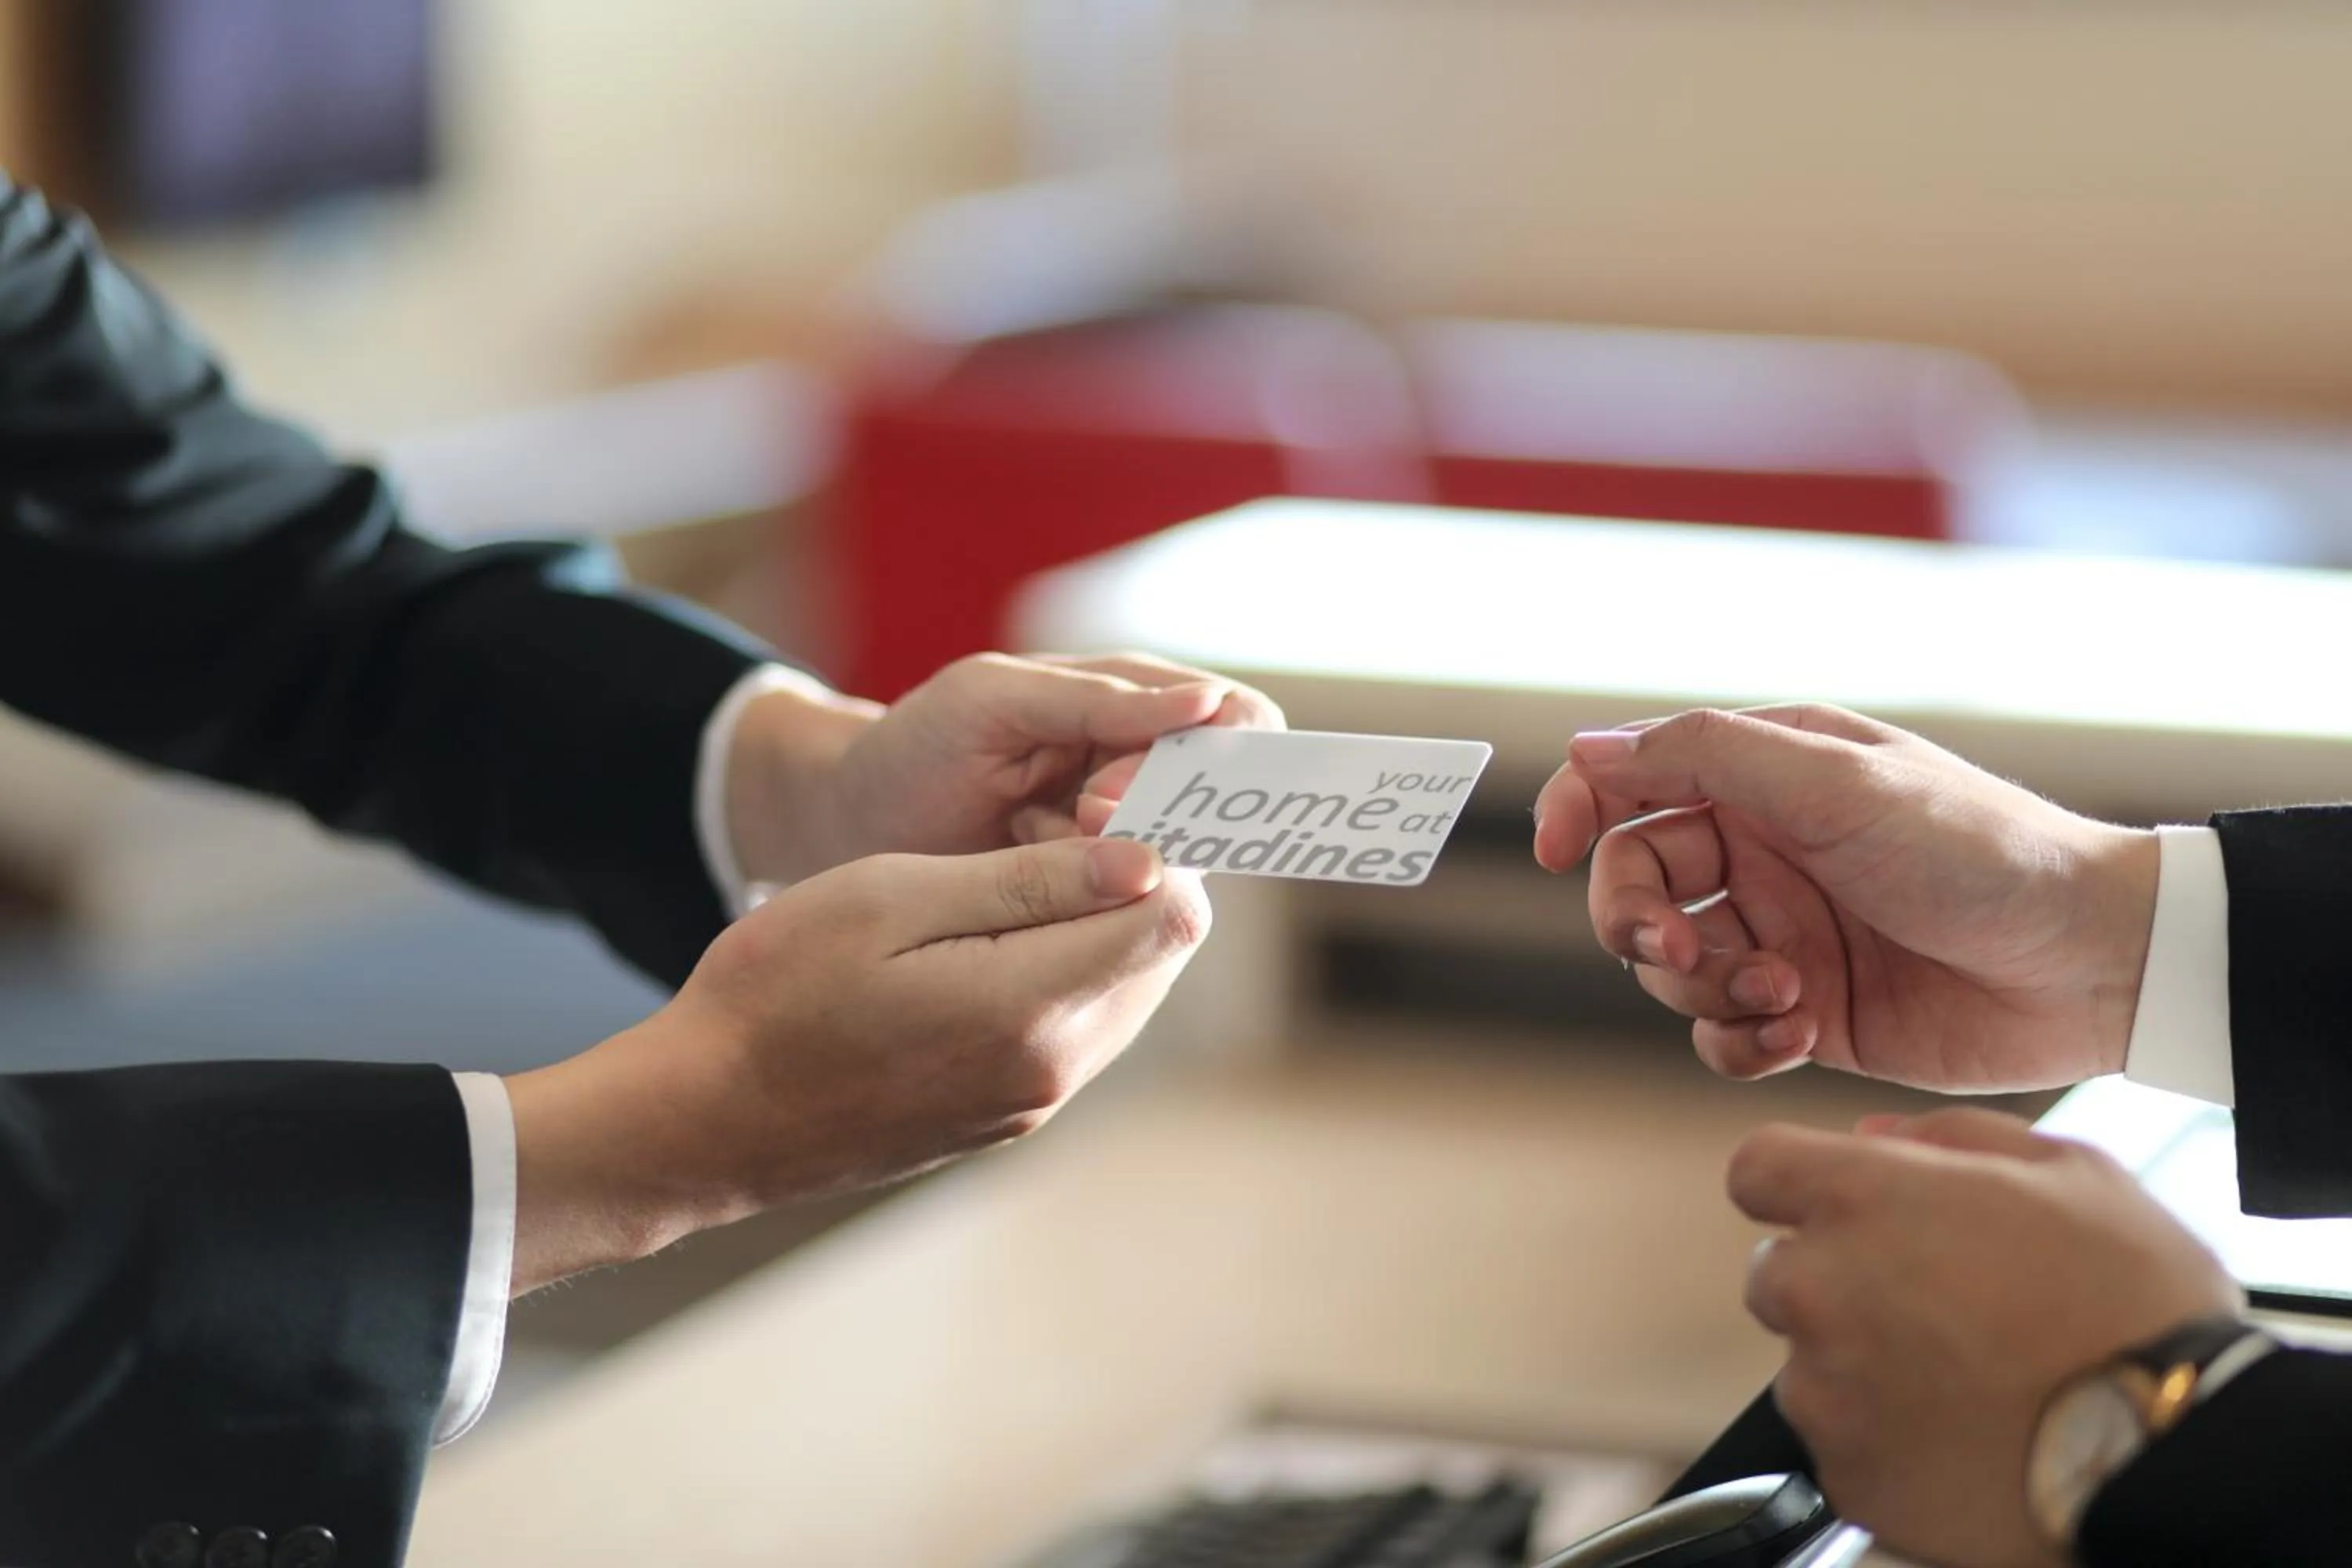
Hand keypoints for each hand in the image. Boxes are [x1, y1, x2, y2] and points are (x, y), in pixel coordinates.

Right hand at [503, 834, 1206, 1290]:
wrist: (706, 1116)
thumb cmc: (779, 989)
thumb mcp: (894, 899)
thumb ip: (1030, 881)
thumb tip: (1147, 860)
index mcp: (1031, 1006)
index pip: (1174, 916)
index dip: (1159, 843)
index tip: (1100, 796)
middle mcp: (1053, 1067)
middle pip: (1161, 955)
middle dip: (1134, 883)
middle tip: (1057, 823)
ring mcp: (1032, 1102)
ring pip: (1124, 992)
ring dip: (1096, 928)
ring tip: (1013, 879)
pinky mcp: (1007, 1116)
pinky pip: (1077, 1031)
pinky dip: (1061, 974)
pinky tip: (990, 940)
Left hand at [729, 653, 1284, 885]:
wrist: (849, 829)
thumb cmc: (916, 747)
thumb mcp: (993, 699)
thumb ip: (1097, 699)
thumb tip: (1209, 704)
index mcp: (1134, 701)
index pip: (1237, 718)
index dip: (1222, 750)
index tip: (1167, 776)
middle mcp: (1143, 770)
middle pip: (1213, 796)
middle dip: (1158, 806)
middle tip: (1085, 810)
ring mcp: (1123, 840)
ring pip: (1176, 859)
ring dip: (1117, 854)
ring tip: (1036, 831)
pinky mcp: (1095, 900)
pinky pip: (1132, 910)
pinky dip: (1086, 894)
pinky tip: (1026, 869)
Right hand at [1532, 705, 2159, 1091]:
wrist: (2089, 965)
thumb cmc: (1979, 851)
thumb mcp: (1837, 782)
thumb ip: (1705, 757)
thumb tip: (1588, 750)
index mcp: (1766, 778)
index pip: (1632, 783)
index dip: (1578, 811)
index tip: (1553, 853)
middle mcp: (1763, 853)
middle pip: (1634, 883)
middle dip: (1636, 921)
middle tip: (1677, 948)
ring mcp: (1782, 934)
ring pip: (1670, 968)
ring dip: (1704, 987)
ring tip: (1781, 993)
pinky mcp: (1808, 1013)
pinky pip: (1722, 1036)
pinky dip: (1741, 1043)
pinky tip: (1800, 1033)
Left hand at [1732, 1109, 2239, 1567]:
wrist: (2179, 1454)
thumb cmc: (2137, 1308)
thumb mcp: (2073, 1172)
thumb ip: (1954, 1137)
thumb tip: (1880, 1134)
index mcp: (1861, 1199)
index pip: (1758, 1170)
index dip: (1800, 1187)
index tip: (1846, 1211)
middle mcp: (1819, 1289)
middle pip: (1779, 1272)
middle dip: (1838, 1280)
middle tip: (1939, 1305)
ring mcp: (1824, 1389)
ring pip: (1810, 1362)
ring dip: (1862, 1364)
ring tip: (1969, 1378)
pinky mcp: (1845, 1473)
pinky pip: (1843, 1441)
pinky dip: (1886, 1438)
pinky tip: (1965, 1432)